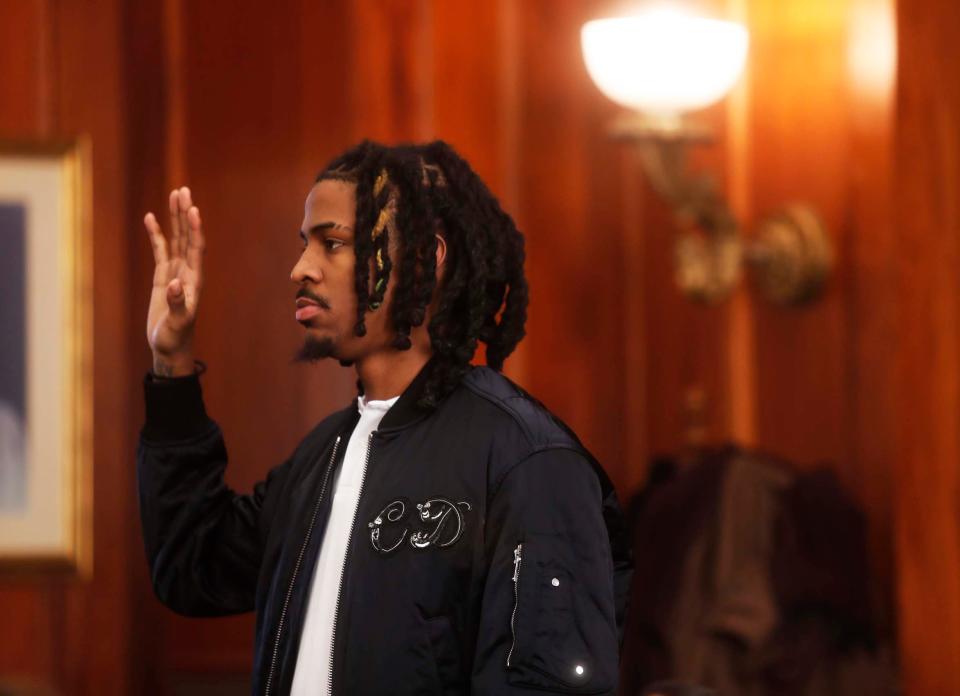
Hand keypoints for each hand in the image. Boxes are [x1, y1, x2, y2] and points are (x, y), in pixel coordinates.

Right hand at [144, 187, 204, 374]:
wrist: (170, 348)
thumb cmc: (176, 338)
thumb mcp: (177, 323)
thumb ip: (176, 304)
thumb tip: (173, 284)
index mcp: (195, 281)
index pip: (196, 248)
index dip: (195, 229)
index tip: (193, 208)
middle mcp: (188, 272)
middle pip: (188, 237)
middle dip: (185, 214)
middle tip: (183, 191)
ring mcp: (176, 273)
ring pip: (177, 240)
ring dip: (175, 219)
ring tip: (174, 195)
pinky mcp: (163, 278)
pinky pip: (161, 251)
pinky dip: (157, 235)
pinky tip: (151, 218)